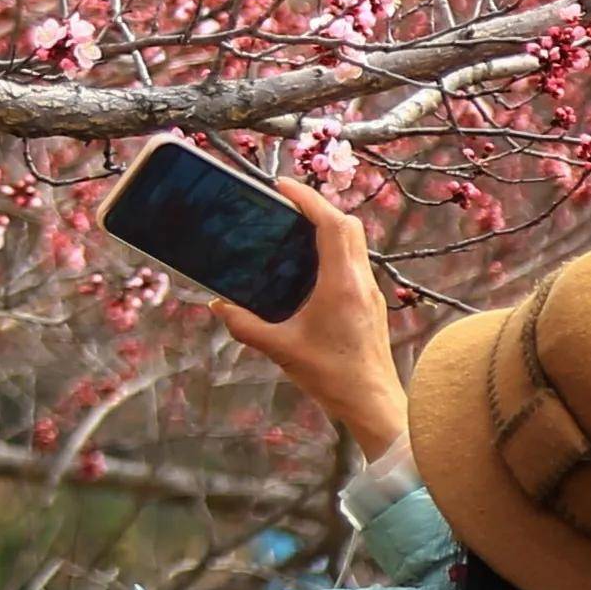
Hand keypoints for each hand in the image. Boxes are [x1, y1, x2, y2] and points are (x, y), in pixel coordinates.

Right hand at [205, 179, 405, 463]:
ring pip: (355, 242)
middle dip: (319, 206)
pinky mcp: (371, 303)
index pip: (330, 224)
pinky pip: (354, 261)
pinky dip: (334, 249)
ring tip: (295, 228)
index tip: (281, 186)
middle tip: (286, 203)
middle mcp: (360, 281)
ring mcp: (370, 291)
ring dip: (329, 227)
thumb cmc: (331, 377)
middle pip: (348, 224)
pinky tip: (310, 265)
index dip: (307, 198)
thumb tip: (218, 306)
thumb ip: (245, 326)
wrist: (372, 403)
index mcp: (341, 284)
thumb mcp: (280, 350)